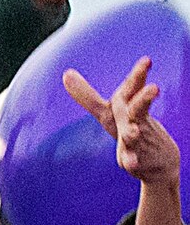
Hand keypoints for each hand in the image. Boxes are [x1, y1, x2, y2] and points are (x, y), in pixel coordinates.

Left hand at [64, 57, 180, 187]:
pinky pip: (132, 160)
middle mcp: (136, 120)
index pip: (134, 87)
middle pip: (140, 107)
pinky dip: (131, 161)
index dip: (139, 74)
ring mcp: (138, 140)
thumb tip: (66, 73)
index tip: (148, 59)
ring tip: (132, 132)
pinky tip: (130, 165)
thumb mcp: (108, 112)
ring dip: (133, 133)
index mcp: (128, 106)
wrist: (158, 160)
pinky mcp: (136, 159)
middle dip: (146, 98)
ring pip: (136, 135)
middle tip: (155, 87)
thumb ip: (87, 95)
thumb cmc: (130, 128)